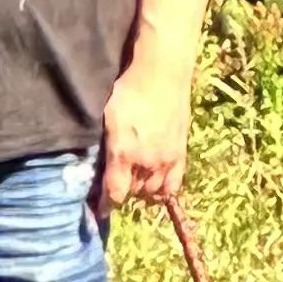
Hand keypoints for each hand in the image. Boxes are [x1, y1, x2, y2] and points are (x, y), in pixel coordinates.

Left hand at [100, 57, 192, 209]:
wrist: (163, 71)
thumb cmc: (130, 90)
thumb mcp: (108, 119)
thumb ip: (106, 148)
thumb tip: (102, 171)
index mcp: (124, 154)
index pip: (114, 194)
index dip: (106, 205)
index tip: (101, 210)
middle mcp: (146, 162)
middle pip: (132, 193)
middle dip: (123, 192)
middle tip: (119, 183)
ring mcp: (166, 159)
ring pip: (152, 192)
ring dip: (142, 191)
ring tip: (137, 181)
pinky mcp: (181, 153)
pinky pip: (173, 185)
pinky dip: (163, 190)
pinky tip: (156, 185)